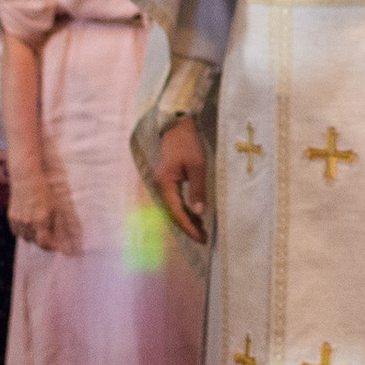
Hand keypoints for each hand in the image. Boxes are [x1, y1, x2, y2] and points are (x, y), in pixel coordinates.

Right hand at [6, 169, 58, 247]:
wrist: (25, 178)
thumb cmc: (43, 190)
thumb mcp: (54, 206)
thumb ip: (54, 223)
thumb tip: (56, 237)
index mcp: (40, 219)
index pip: (44, 242)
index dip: (51, 247)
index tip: (57, 247)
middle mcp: (28, 222)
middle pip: (35, 242)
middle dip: (43, 241)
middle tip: (49, 236)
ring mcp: (18, 220)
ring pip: (25, 238)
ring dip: (32, 237)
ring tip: (38, 229)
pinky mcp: (11, 217)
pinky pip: (16, 232)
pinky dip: (23, 232)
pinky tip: (28, 225)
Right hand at [156, 116, 209, 243]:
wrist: (177, 126)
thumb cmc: (188, 144)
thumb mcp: (197, 166)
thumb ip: (197, 190)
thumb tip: (199, 212)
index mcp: (165, 184)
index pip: (177, 212)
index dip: (189, 227)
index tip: (201, 238)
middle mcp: (160, 187)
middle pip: (173, 214)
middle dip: (188, 227)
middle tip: (204, 238)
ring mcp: (162, 185)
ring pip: (173, 209)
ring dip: (187, 220)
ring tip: (202, 230)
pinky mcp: (167, 182)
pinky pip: (174, 202)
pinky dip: (185, 210)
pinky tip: (196, 215)